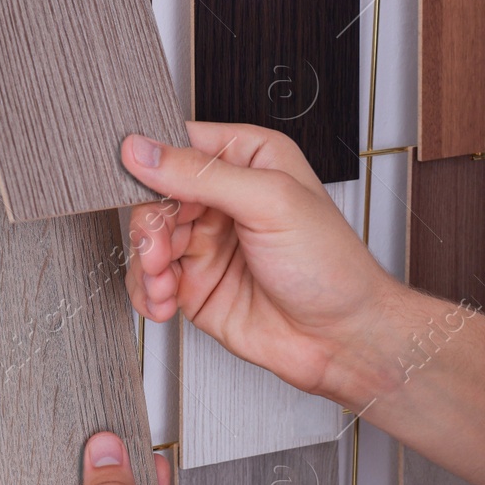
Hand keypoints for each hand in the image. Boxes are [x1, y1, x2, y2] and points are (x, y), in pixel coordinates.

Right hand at [121, 121, 397, 403]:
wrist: (341, 338)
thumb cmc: (332, 266)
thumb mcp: (270, 202)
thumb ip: (202, 174)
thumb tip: (145, 152)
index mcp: (249, 160)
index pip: (180, 146)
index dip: (154, 166)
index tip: (142, 188)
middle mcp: (224, 199)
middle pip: (155, 196)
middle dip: (149, 227)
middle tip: (157, 249)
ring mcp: (207, 243)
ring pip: (147, 240)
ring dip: (146, 264)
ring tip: (163, 282)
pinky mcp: (196, 284)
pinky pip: (150, 280)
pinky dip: (147, 292)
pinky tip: (164, 301)